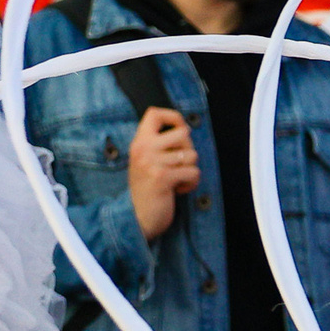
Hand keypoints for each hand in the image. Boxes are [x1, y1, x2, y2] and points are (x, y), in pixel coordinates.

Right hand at [127, 107, 200, 241]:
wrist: (136, 217)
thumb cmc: (147, 189)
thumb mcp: (146, 161)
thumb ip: (159, 145)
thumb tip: (185, 129)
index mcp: (139, 142)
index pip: (154, 114)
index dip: (173, 116)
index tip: (179, 128)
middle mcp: (143, 149)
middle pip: (184, 133)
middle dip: (189, 150)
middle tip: (178, 165)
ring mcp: (152, 163)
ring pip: (192, 155)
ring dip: (190, 170)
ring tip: (176, 179)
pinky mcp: (163, 177)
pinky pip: (194, 172)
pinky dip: (191, 183)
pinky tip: (177, 190)